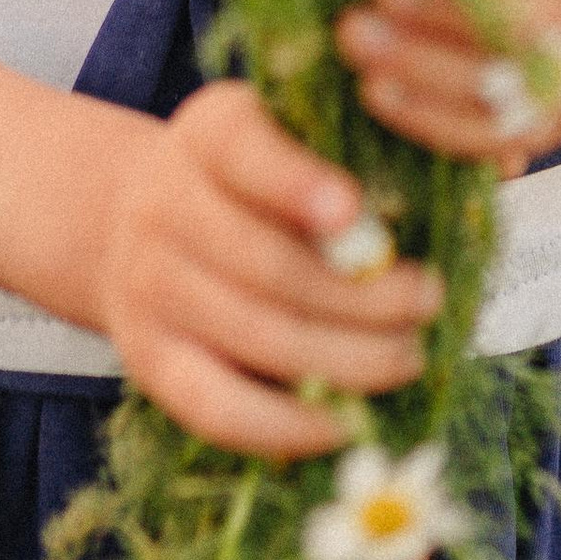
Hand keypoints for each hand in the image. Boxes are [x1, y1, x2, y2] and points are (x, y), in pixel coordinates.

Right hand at [90, 80, 442, 457]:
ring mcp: (150, 289)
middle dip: (362, 293)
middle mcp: (165, 207)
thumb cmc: (245, 181)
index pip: (242, 150)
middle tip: (428, 301)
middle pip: (266, 263)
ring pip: (257, 338)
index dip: (295, 184)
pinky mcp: (150, 361)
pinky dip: (286, 426)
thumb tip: (412, 222)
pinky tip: (343, 423)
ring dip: (347, 358)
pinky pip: (218, 408)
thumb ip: (335, 159)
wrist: (132, 220)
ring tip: (408, 356)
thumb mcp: (280, 135)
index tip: (354, 210)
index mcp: (209, 134)